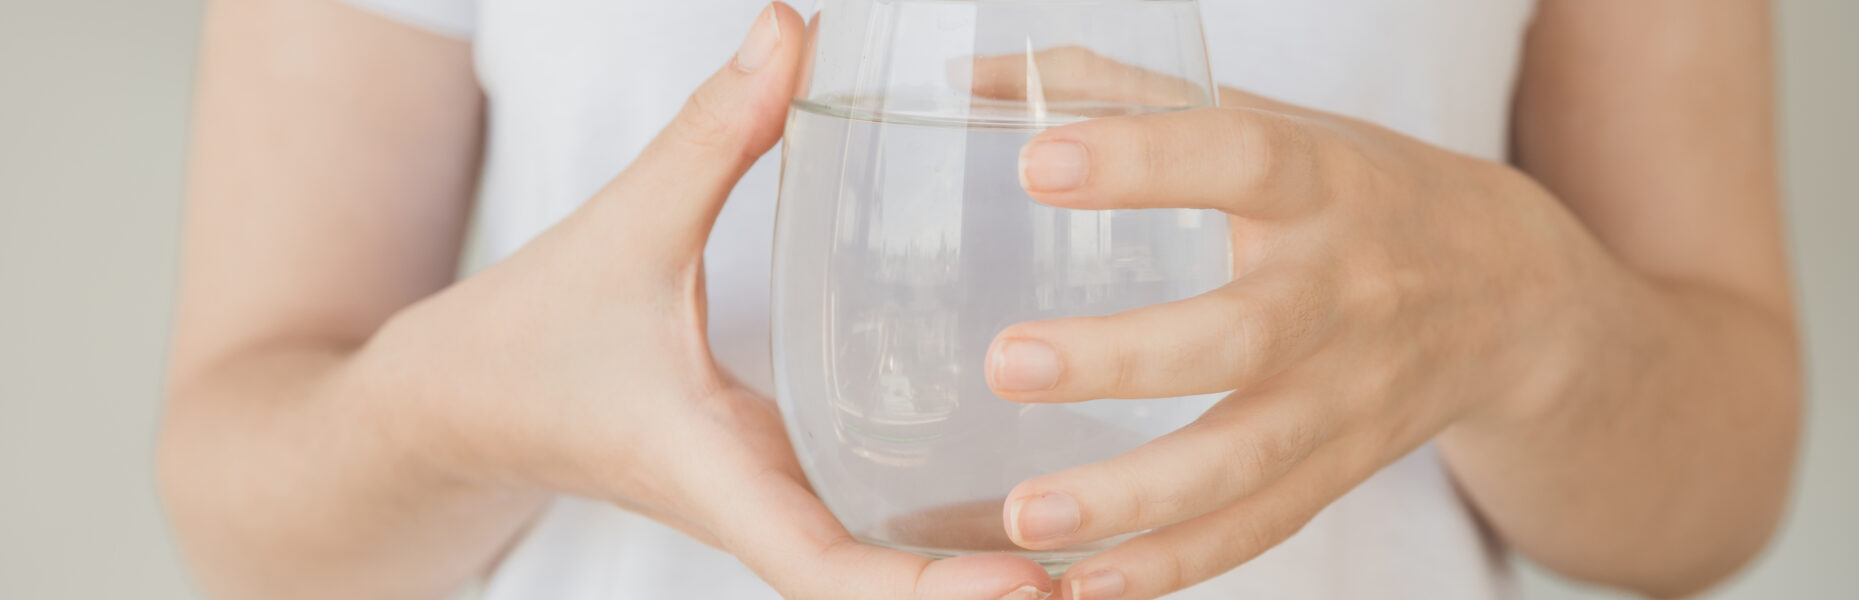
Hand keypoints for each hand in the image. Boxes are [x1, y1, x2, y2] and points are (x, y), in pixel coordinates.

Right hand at [356, 5, 1051, 598]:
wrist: (456, 406)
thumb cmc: (529, 334)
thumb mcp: (626, 226)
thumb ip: (713, 130)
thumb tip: (795, 27)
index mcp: (713, 472)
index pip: (823, 568)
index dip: (926, 593)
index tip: (1027, 586)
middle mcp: (755, 507)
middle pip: (880, 595)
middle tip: (1110, 575)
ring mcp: (770, 506)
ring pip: (881, 577)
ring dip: (977, 581)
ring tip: (1103, 554)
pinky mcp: (776, 486)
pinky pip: (869, 537)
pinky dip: (943, 547)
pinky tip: (1028, 510)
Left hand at [978, 51, 1596, 598]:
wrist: (1514, 293)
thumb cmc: (1353, 190)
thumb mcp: (1271, 120)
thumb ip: (1124, 92)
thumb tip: (972, 78)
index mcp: (1322, 182)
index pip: (1242, 160)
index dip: (1144, 160)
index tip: (1036, 164)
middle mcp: (1343, 291)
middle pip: (1243, 333)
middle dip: (1124, 358)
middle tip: (1006, 362)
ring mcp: (1347, 394)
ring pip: (1247, 458)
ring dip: (1134, 497)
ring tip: (1026, 516)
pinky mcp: (1341, 468)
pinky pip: (1259, 528)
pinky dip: (1175, 564)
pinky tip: (1087, 583)